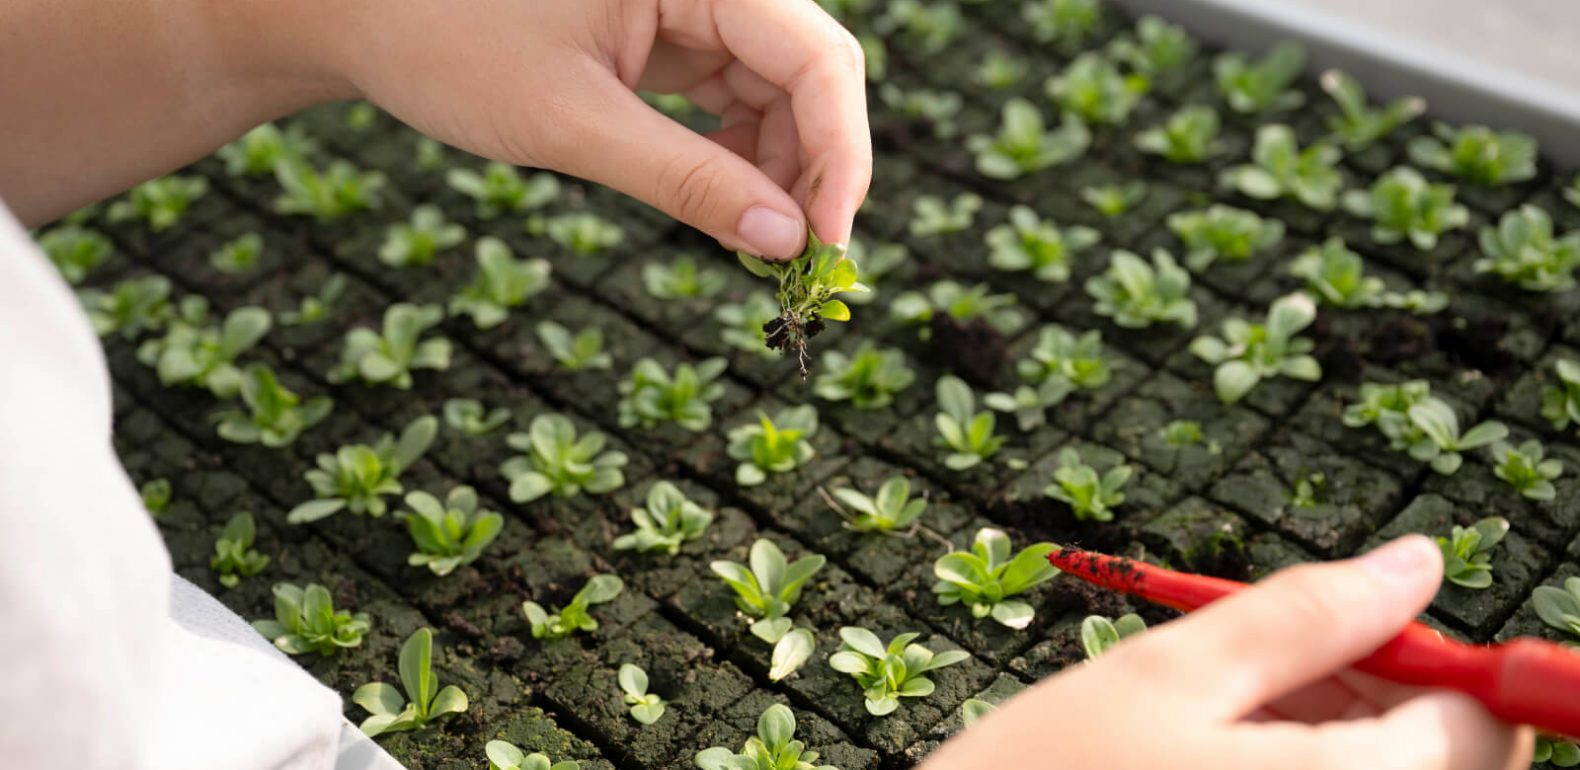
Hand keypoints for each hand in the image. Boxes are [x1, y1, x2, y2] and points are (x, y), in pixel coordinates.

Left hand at [333, 0, 870, 259]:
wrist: (360, 15)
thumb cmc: (444, 44)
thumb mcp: (570, 122)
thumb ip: (684, 180)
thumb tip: (782, 240)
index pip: (815, 56)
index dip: (839, 154)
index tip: (827, 243)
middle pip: (809, 72)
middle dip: (814, 168)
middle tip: (799, 259)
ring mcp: (689, 0)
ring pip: (778, 90)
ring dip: (779, 170)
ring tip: (758, 243)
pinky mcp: (667, 30)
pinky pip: (733, 94)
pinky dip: (736, 155)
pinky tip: (725, 205)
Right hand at [922, 536, 1532, 769]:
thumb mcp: (1163, 675)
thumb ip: (1303, 615)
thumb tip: (1416, 562)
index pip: (1481, 721)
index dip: (1414, 654)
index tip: (1325, 630)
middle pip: (1447, 766)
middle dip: (1371, 697)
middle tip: (1254, 668)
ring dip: (1328, 739)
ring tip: (1213, 721)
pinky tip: (1209, 765)